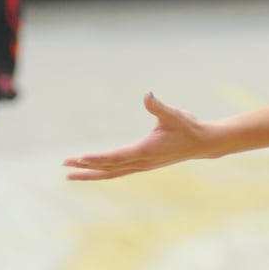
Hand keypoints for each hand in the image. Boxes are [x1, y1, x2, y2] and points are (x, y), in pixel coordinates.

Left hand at [65, 93, 210, 179]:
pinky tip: (94, 171)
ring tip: (71, 175)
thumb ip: (159, 106)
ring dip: (91, 174)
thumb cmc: (188, 127)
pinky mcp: (144, 165)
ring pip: (112, 173)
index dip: (97, 158)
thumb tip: (147, 94)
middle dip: (86, 167)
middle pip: (109, 168)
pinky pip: (118, 171)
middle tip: (65, 166)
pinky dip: (103, 172)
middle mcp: (142, 162)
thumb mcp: (175, 115)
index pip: (116, 157)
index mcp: (146, 150)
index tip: (79, 158)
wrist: (203, 144)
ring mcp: (142, 165)